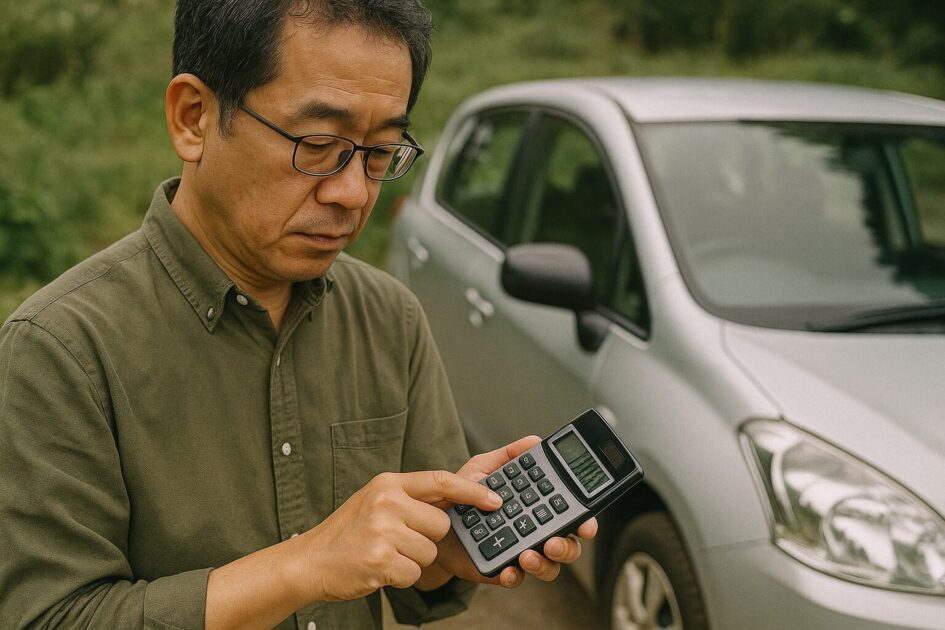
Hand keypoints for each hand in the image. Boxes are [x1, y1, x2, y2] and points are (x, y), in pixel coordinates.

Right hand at [292, 470, 503, 601]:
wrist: (310, 561)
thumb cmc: (348, 532)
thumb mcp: (377, 501)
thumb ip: (412, 498)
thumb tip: (457, 498)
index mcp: (389, 484)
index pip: (441, 480)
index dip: (472, 490)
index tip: (495, 499)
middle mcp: (387, 502)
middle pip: (440, 525)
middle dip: (427, 540)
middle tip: (398, 541)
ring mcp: (382, 530)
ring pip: (429, 553)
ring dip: (412, 561)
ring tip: (386, 555)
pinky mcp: (380, 560)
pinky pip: (414, 573)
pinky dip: (402, 578)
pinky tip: (380, 570)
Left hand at [423, 436, 597, 589]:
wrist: (433, 520)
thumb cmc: (463, 495)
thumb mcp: (484, 467)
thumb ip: (509, 455)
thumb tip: (534, 441)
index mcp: (537, 508)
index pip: (569, 515)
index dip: (584, 521)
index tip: (586, 523)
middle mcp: (534, 533)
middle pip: (568, 546)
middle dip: (567, 547)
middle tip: (554, 541)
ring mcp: (519, 553)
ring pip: (548, 567)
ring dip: (544, 564)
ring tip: (528, 555)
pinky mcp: (499, 569)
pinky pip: (515, 578)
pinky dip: (514, 576)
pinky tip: (508, 569)